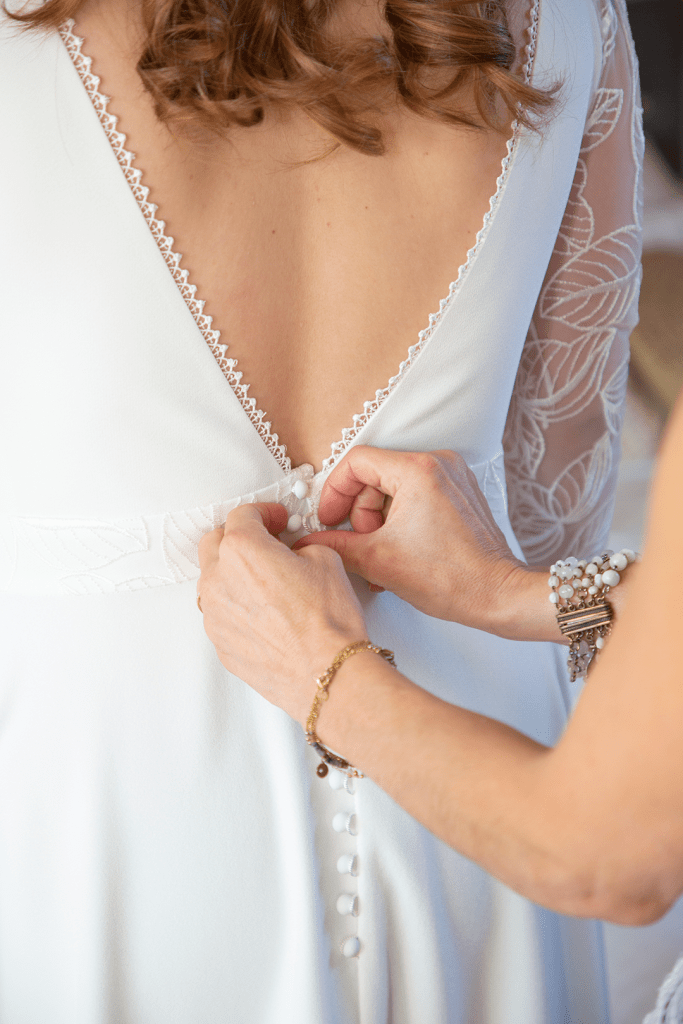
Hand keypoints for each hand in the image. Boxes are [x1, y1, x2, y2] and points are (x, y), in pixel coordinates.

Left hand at [197, 503, 367, 724]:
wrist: (327, 673)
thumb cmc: (327, 622)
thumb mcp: (325, 560)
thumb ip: (299, 546)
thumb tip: (293, 552)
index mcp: (241, 550)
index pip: (242, 515)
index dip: (264, 513)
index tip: (276, 520)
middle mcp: (218, 580)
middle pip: (216, 543)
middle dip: (239, 538)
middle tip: (267, 544)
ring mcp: (214, 615)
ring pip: (214, 580)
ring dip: (234, 574)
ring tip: (267, 583)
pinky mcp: (220, 643)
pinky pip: (222, 613)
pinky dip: (238, 606)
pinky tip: (267, 614)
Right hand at [296, 447, 527, 633]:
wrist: (498, 595)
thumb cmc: (453, 578)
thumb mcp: (379, 561)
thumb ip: (336, 545)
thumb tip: (311, 541)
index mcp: (418, 470)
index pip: (357, 462)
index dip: (334, 491)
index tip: (328, 518)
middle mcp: (438, 464)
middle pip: (375, 476)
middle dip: (360, 513)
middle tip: (359, 544)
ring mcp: (452, 477)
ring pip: (394, 488)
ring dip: (378, 521)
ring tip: (380, 555)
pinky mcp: (459, 494)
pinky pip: (415, 496)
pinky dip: (399, 520)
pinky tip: (396, 551)